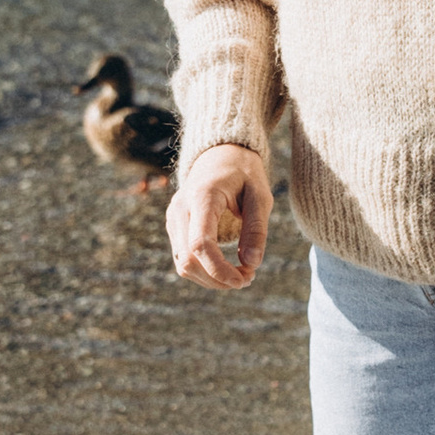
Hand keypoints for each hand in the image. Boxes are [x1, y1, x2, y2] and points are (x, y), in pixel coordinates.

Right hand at [168, 142, 271, 289]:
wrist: (220, 154)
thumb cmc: (244, 173)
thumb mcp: (261, 196)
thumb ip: (257, 229)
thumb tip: (252, 264)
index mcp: (202, 196)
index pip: (200, 244)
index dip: (219, 269)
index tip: (244, 280)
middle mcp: (180, 208)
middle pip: (188, 260)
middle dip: (218, 278)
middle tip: (248, 278)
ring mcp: (173, 217)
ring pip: (183, 264)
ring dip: (211, 278)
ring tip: (241, 275)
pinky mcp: (174, 226)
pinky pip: (183, 258)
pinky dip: (203, 270)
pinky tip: (226, 268)